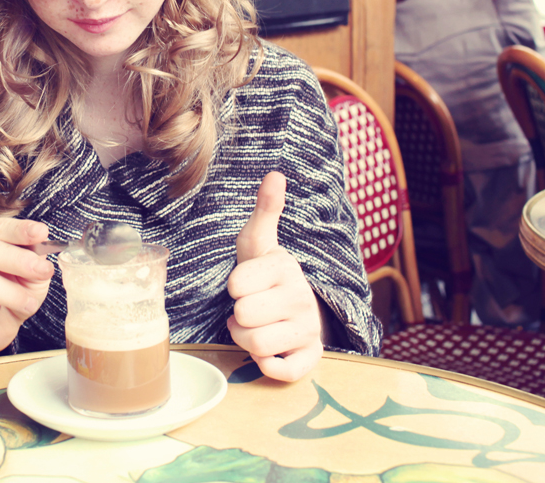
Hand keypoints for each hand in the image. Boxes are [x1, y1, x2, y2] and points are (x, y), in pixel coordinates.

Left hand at [226, 171, 323, 381]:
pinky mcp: (310, 357)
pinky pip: (280, 370)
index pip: (236, 284)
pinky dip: (268, 364)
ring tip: (257, 326)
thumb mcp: (259, 241)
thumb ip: (265, 209)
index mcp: (285, 268)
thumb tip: (275, 174)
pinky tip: (271, 349)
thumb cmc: (266, 274)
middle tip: (250, 307)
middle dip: (237, 316)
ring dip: (247, 340)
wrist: (294, 307)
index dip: (233, 287)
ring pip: (255, 344)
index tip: (246, 283)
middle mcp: (301, 298)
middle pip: (242, 316)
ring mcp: (308, 329)